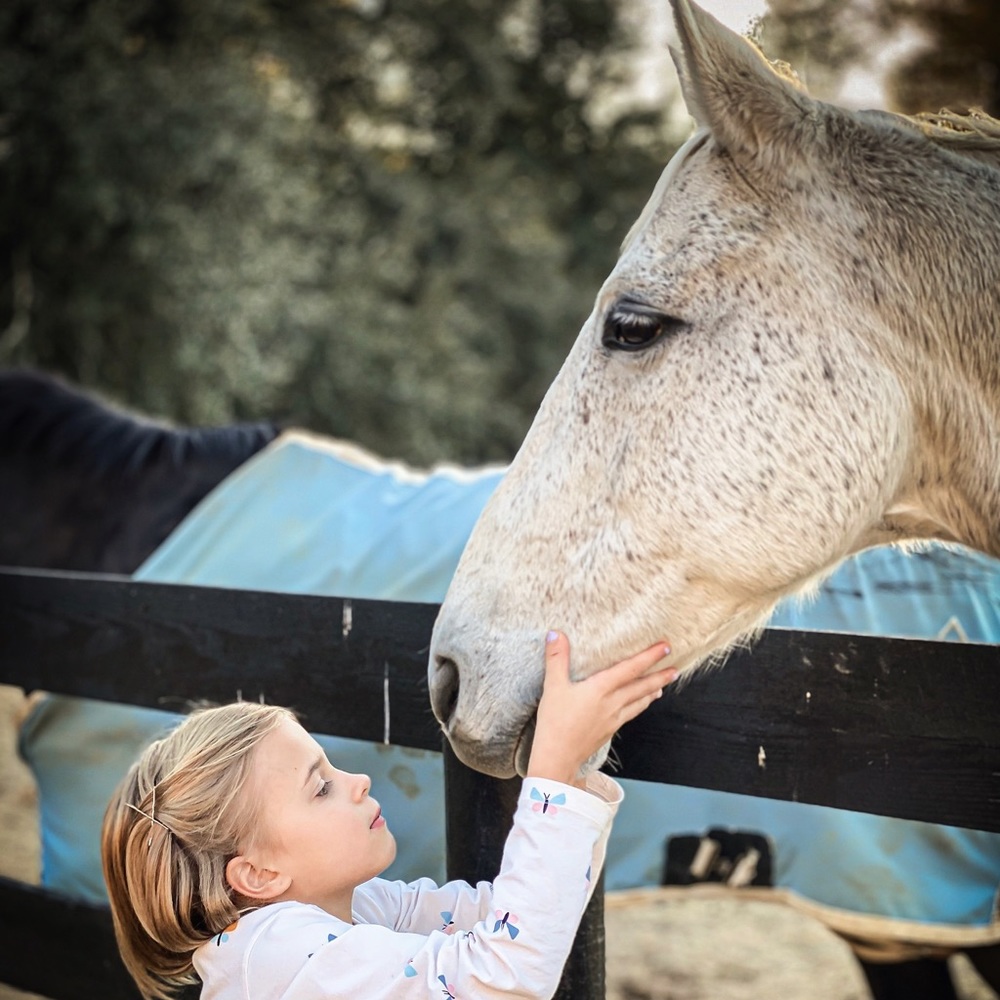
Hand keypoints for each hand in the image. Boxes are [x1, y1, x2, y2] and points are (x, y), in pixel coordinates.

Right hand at [526, 630, 676, 785]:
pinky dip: (640, 706)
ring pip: (639, 702)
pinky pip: (631, 714)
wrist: (558, 758)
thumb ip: (556, 658)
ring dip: (653, 692)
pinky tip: (639, 706)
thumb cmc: (555, 723)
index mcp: (601, 689)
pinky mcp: (610, 730)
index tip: (665, 647)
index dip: (649, 657)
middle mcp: (612, 703)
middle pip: (642, 687)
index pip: (630, 669)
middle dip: (660, 677)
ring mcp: (613, 719)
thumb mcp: (552, 686)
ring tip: (663, 685)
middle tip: (674, 668)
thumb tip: (555, 633)